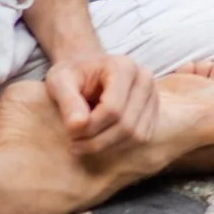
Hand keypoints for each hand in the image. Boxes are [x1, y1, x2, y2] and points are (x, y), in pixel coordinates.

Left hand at [42, 51, 160, 155]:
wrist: (87, 70)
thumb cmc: (72, 74)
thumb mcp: (59, 81)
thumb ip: (67, 101)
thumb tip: (76, 126)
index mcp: (123, 67)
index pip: (113, 109)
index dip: (90, 127)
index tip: (70, 133)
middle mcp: (144, 79)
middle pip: (126, 124)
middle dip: (97, 140)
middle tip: (74, 143)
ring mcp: (153, 95)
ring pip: (136, 135)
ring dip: (108, 146)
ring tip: (84, 143)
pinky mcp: (154, 110)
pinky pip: (141, 137)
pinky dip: (119, 145)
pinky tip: (99, 140)